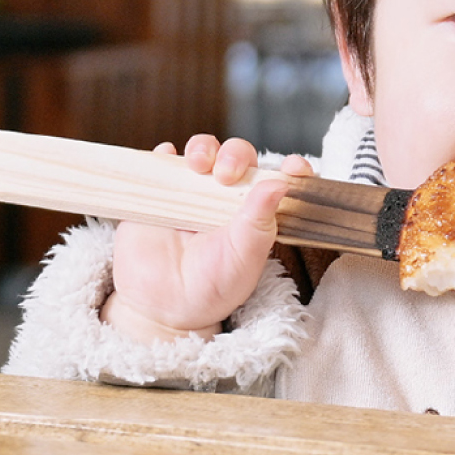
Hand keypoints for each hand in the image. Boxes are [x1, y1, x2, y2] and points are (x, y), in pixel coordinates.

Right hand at [100, 135, 312, 342]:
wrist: (164, 306)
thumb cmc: (212, 285)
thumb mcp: (243, 259)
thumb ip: (259, 222)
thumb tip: (281, 184)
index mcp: (255, 210)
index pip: (278, 178)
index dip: (289, 167)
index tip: (293, 167)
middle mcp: (226, 195)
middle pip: (237, 156)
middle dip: (235, 155)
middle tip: (227, 174)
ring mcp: (192, 191)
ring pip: (202, 151)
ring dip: (202, 147)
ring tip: (199, 164)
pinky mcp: (160, 192)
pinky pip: (162, 162)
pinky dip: (165, 154)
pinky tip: (167, 157)